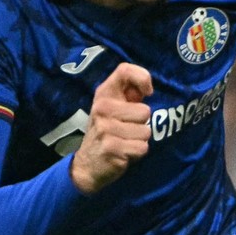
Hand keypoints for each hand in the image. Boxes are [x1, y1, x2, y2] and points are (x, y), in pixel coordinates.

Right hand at [70, 62, 152, 194]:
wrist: (87, 164)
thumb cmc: (107, 131)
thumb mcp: (114, 108)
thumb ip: (130, 94)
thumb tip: (147, 88)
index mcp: (104, 94)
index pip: (125, 70)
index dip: (143, 78)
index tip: (148, 92)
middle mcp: (102, 107)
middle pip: (145, 111)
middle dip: (142, 124)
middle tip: (127, 130)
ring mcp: (105, 128)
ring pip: (146, 132)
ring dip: (139, 140)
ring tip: (125, 141)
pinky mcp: (112, 147)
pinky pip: (142, 148)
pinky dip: (137, 153)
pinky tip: (124, 153)